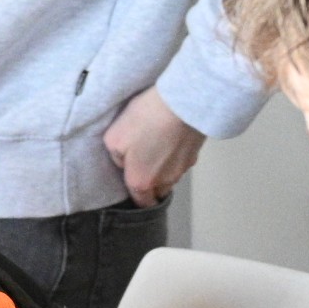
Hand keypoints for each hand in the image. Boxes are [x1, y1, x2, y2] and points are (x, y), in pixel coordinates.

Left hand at [104, 86, 206, 205]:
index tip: (133, 188)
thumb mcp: (113, 139)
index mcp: (142, 181)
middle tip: (142, 163)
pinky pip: (182, 160)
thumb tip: (125, 163)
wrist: (182, 104)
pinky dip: (176, 154)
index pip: (142, 203)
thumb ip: (116, 158)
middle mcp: (165, 180)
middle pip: (158, 190)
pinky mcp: (196, 153)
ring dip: (164, 167)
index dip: (138, 198)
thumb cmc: (145, 121)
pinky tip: (169, 137)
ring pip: (171, 176)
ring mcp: (184, 168)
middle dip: (151, 183)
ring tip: (155, 146)